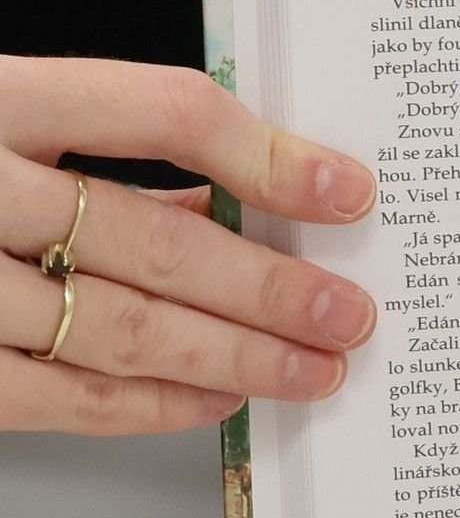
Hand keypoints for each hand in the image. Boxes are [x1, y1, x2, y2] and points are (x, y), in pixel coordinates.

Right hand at [0, 57, 377, 434]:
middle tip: (348, 313)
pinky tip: (211, 401)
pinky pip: (53, 397)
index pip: (162, 111)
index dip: (269, 153)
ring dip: (232, 356)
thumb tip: (231, 199)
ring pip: (117, 326)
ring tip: (310, 367)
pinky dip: (145, 405)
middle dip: (271, 287)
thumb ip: (95, 148)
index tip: (346, 190)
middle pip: (155, 237)